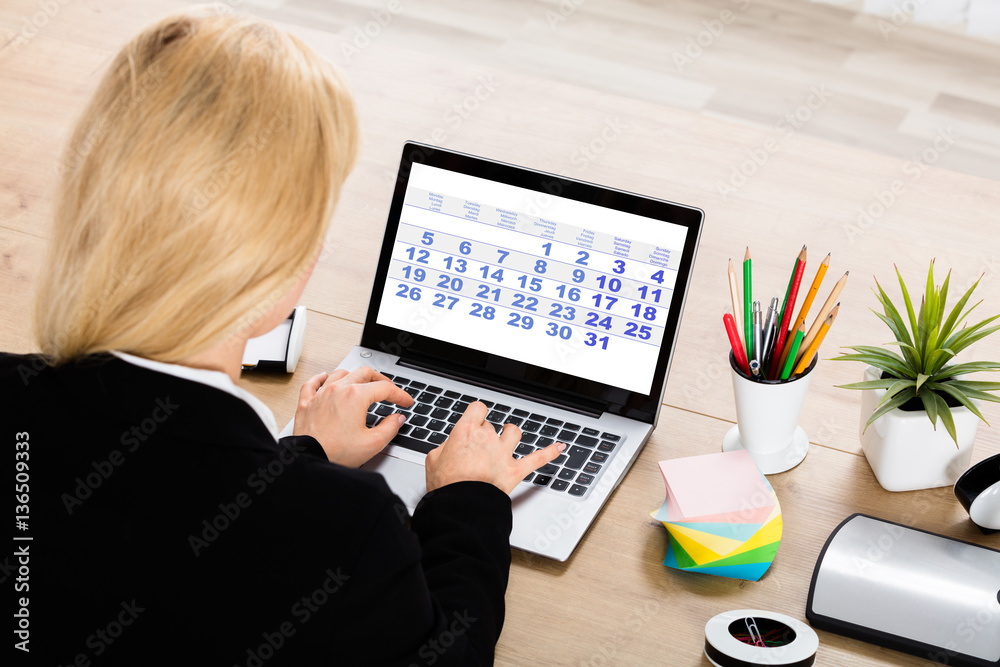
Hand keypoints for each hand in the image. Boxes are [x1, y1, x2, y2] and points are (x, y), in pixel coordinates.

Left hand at [293, 367, 413, 466]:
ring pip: (340, 373)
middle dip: (381, 380)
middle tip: (389, 390)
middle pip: (364, 373)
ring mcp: (320, 395)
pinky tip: (325, 377)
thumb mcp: (372, 443)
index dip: (400, 394)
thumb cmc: (336, 453)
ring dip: (355, 376)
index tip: (405, 402)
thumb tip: (396, 419)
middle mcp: (338, 390)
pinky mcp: (306, 403)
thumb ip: (390, 428)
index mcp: (356, 396)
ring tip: (363, 383)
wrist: (308, 460)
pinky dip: (321, 378)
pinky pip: (313, 383)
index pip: (384, 388)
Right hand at [425, 401, 565, 493]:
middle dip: (485, 435)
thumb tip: (451, 447)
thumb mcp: (433, 460)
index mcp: (467, 431)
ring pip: (513, 432)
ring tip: (508, 435)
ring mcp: (504, 454)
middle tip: (476, 450)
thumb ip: (445, 448)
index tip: (473, 420)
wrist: (462, 506)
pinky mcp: (516, 470)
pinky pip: (537, 458)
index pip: (477, 409)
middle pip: (491, 426)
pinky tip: (559, 447)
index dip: (475, 415)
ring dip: (511, 433)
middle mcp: (488, 439)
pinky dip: (550, 452)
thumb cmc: (447, 485)